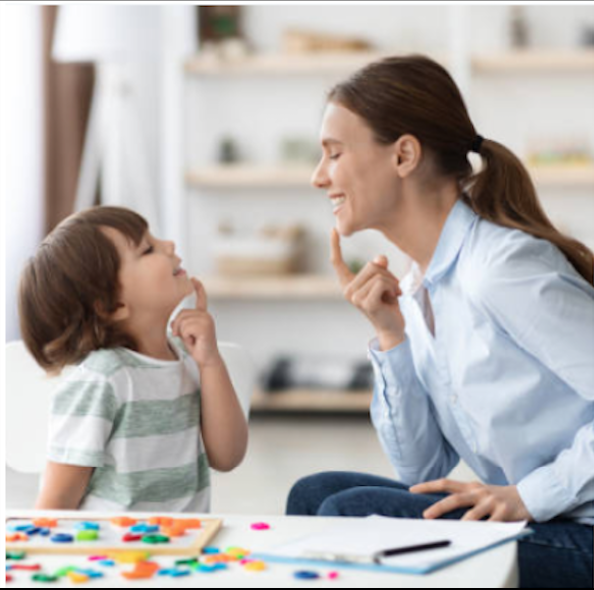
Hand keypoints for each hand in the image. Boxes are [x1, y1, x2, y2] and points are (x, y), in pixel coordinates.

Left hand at [170, 277, 221, 367]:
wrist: (207, 358)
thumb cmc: (198, 346)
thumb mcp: (185, 332)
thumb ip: (180, 323)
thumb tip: (173, 322)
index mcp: (203, 315)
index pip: (201, 298)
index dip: (198, 288)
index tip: (193, 279)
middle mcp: (206, 315)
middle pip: (181, 313)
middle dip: (179, 327)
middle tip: (188, 337)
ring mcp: (206, 320)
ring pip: (182, 321)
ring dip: (183, 333)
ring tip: (192, 339)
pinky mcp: (205, 327)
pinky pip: (186, 328)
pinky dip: (186, 336)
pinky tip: (195, 340)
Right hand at [330, 228, 404, 348]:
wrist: (393, 327)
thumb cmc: (388, 303)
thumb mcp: (384, 281)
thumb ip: (379, 268)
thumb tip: (380, 258)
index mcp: (348, 284)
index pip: (337, 262)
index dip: (335, 246)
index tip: (333, 229)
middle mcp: (347, 290)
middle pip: (370, 265)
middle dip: (387, 274)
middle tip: (392, 289)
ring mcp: (355, 297)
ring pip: (378, 273)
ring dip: (392, 282)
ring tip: (392, 295)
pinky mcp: (365, 303)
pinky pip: (382, 283)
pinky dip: (393, 288)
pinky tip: (393, 299)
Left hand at [409, 479, 533, 521]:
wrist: (528, 495)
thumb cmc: (498, 497)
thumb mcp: (479, 493)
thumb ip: (463, 497)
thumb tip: (439, 507)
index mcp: (471, 487)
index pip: (445, 483)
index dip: (428, 486)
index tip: (412, 490)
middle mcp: (479, 492)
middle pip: (455, 498)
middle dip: (439, 507)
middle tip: (426, 515)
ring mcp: (492, 502)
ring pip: (473, 513)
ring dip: (461, 523)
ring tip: (452, 531)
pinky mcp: (504, 513)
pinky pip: (492, 525)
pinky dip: (484, 531)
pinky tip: (477, 537)